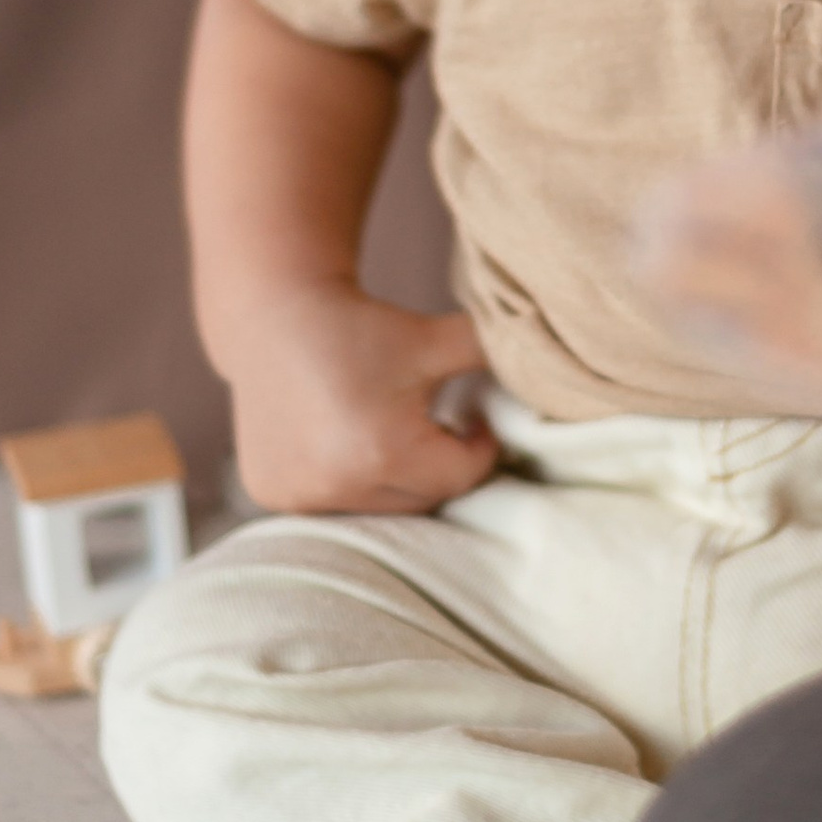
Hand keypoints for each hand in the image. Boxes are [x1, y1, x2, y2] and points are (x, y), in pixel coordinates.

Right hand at [223, 285, 500, 515]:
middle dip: (438, 466)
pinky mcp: (273, 493)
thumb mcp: (436, 337)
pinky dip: (350, 481)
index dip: (479, 447)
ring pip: (379, 507)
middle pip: (421, 499)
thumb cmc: (363, 325)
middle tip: (437, 426)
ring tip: (392, 432)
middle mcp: (337, 484)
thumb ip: (494, 353)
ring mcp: (299, 495)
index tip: (474, 420)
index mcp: (384, 450)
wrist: (272, 314)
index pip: (460, 476)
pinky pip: (334, 503)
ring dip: (395, 480)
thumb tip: (549, 365)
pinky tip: (347, 440)